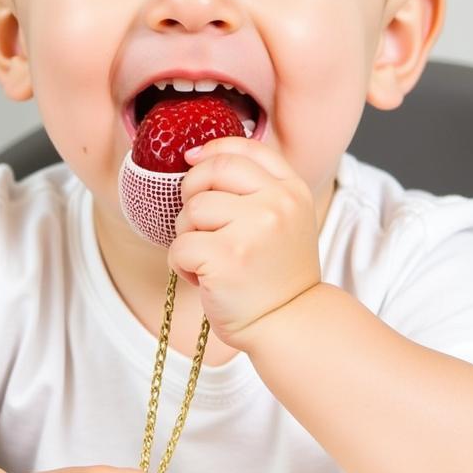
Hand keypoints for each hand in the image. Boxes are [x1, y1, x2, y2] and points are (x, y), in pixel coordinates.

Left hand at [168, 136, 321, 349]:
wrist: (289, 324)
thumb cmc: (275, 273)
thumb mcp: (283, 218)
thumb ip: (255, 186)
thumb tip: (196, 155)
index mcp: (292, 189)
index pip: (245, 148)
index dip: (212, 150)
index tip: (193, 160)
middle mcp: (278, 203)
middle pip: (213, 171)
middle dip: (193, 192)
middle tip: (199, 223)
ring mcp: (254, 229)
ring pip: (192, 209)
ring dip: (188, 235)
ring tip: (209, 259)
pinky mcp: (227, 257)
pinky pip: (180, 246)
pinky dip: (181, 265)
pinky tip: (204, 279)